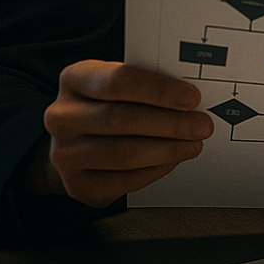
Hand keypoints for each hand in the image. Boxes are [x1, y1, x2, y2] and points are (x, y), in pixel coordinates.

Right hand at [31, 59, 212, 207]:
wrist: (77, 140)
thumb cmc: (109, 104)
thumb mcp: (122, 82)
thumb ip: (150, 84)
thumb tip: (192, 97)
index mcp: (75, 79)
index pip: (118, 81)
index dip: (158, 90)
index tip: (191, 98)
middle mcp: (62, 116)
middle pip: (123, 119)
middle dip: (171, 124)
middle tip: (202, 125)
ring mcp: (65, 153)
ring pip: (124, 154)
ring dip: (168, 150)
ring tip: (193, 144)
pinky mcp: (78, 185)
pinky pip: (124, 181)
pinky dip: (155, 171)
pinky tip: (172, 160)